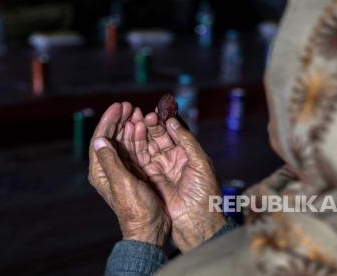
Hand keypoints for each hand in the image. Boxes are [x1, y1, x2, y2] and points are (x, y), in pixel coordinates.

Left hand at [88, 103, 169, 246]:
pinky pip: (133, 149)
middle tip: (128, 105)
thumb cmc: (136, 209)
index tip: (117, 106)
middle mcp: (108, 168)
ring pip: (122, 141)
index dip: (108, 121)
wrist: (150, 227)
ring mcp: (121, 169)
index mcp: (101, 171)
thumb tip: (99, 140)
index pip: (100, 140)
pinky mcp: (133, 172)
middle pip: (110, 137)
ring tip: (136, 112)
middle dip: (118, 120)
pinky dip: (137, 137)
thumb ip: (110, 161)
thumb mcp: (122, 183)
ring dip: (128, 126)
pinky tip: (142, 127)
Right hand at [132, 113, 226, 251]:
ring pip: (149, 146)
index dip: (166, 120)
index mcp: (189, 154)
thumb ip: (187, 140)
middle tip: (144, 114)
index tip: (157, 109)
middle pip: (160, 137)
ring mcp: (162, 167)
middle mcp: (174, 159)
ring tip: (136, 121)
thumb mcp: (200, 162)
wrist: (196, 220)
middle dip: (152, 125)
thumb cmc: (204, 193)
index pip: (176, 132)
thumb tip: (173, 121)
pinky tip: (131, 135)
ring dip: (142, 133)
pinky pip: (141, 159)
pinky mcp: (150, 177)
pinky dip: (135, 147)